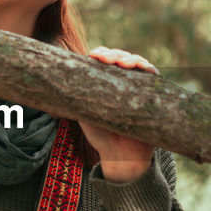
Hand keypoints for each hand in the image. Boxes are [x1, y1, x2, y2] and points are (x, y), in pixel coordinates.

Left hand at [79, 47, 158, 182]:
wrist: (121, 156)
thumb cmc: (101, 134)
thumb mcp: (84, 112)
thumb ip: (77, 96)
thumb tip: (56, 79)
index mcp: (107, 81)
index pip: (105, 60)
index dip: (100, 54)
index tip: (93, 56)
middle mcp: (124, 80)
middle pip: (120, 58)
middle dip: (113, 54)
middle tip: (105, 58)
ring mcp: (139, 86)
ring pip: (137, 62)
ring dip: (129, 58)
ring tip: (121, 62)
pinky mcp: (153, 94)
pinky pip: (153, 75)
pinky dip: (147, 67)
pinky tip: (140, 66)